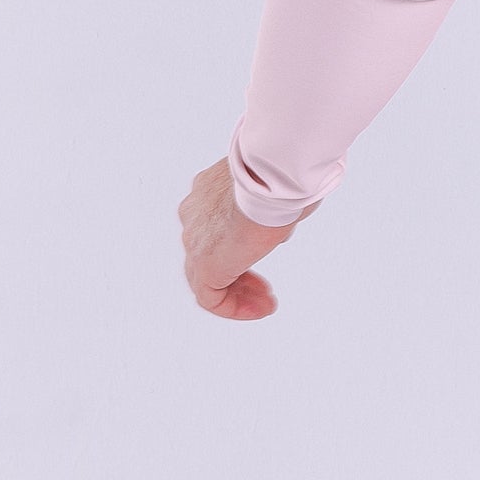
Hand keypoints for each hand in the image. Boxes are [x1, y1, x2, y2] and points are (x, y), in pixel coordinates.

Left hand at [177, 158, 316, 319]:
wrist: (274, 172)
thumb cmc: (285, 170)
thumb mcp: (280, 185)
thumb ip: (276, 202)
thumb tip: (283, 217)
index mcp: (210, 187)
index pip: (217, 221)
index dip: (241, 240)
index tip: (268, 246)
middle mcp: (195, 211)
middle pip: (211, 251)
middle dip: (240, 272)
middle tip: (264, 287)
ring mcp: (195, 238)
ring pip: (208, 276)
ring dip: (239, 292)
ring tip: (266, 303)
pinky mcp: (204, 263)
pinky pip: (211, 296)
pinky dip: (234, 306)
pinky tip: (261, 309)